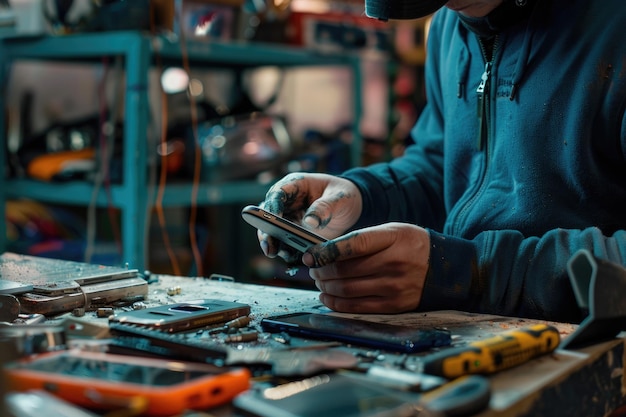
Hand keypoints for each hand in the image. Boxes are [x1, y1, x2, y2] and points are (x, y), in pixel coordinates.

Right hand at [258, 172, 361, 261]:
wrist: (350, 208)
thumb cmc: (343, 195)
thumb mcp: (340, 198)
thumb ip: (326, 207)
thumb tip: (310, 222)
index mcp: (296, 185)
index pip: (278, 193)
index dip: (273, 206)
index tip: (273, 220)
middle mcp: (287, 201)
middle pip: (268, 215)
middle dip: (266, 231)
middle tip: (269, 246)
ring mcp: (288, 218)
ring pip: (271, 231)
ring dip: (272, 243)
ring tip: (275, 254)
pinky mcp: (293, 234)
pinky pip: (284, 243)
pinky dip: (285, 251)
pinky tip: (290, 258)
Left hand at [303, 223, 430, 313]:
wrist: (445, 268)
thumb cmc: (412, 246)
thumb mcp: (392, 231)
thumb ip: (362, 238)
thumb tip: (326, 251)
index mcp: (392, 238)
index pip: (352, 245)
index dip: (325, 251)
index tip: (310, 255)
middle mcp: (393, 263)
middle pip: (345, 270)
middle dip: (321, 271)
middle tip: (313, 269)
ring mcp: (393, 286)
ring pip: (347, 290)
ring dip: (326, 287)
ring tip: (319, 281)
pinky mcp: (393, 305)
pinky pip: (357, 307)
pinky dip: (336, 303)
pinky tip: (328, 296)